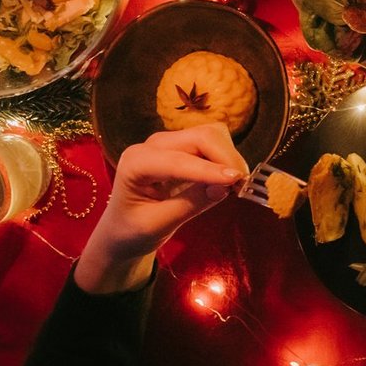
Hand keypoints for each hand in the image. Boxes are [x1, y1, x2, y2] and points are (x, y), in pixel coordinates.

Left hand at [74, 124, 247, 294]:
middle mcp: (152, 146)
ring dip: (228, 155)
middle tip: (242, 185)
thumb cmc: (132, 230)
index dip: (209, 169)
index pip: (178, 161)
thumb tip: (224, 187)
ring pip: (210, 135)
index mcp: (136, 163)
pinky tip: (227, 179)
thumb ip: (190, 204)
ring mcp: (169, 143)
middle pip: (200, 137)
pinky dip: (225, 157)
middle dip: (225, 157)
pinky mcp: (183, 147)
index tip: (236, 180)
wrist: (123, 229)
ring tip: (235, 184)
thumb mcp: (158, 225)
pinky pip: (212, 142)